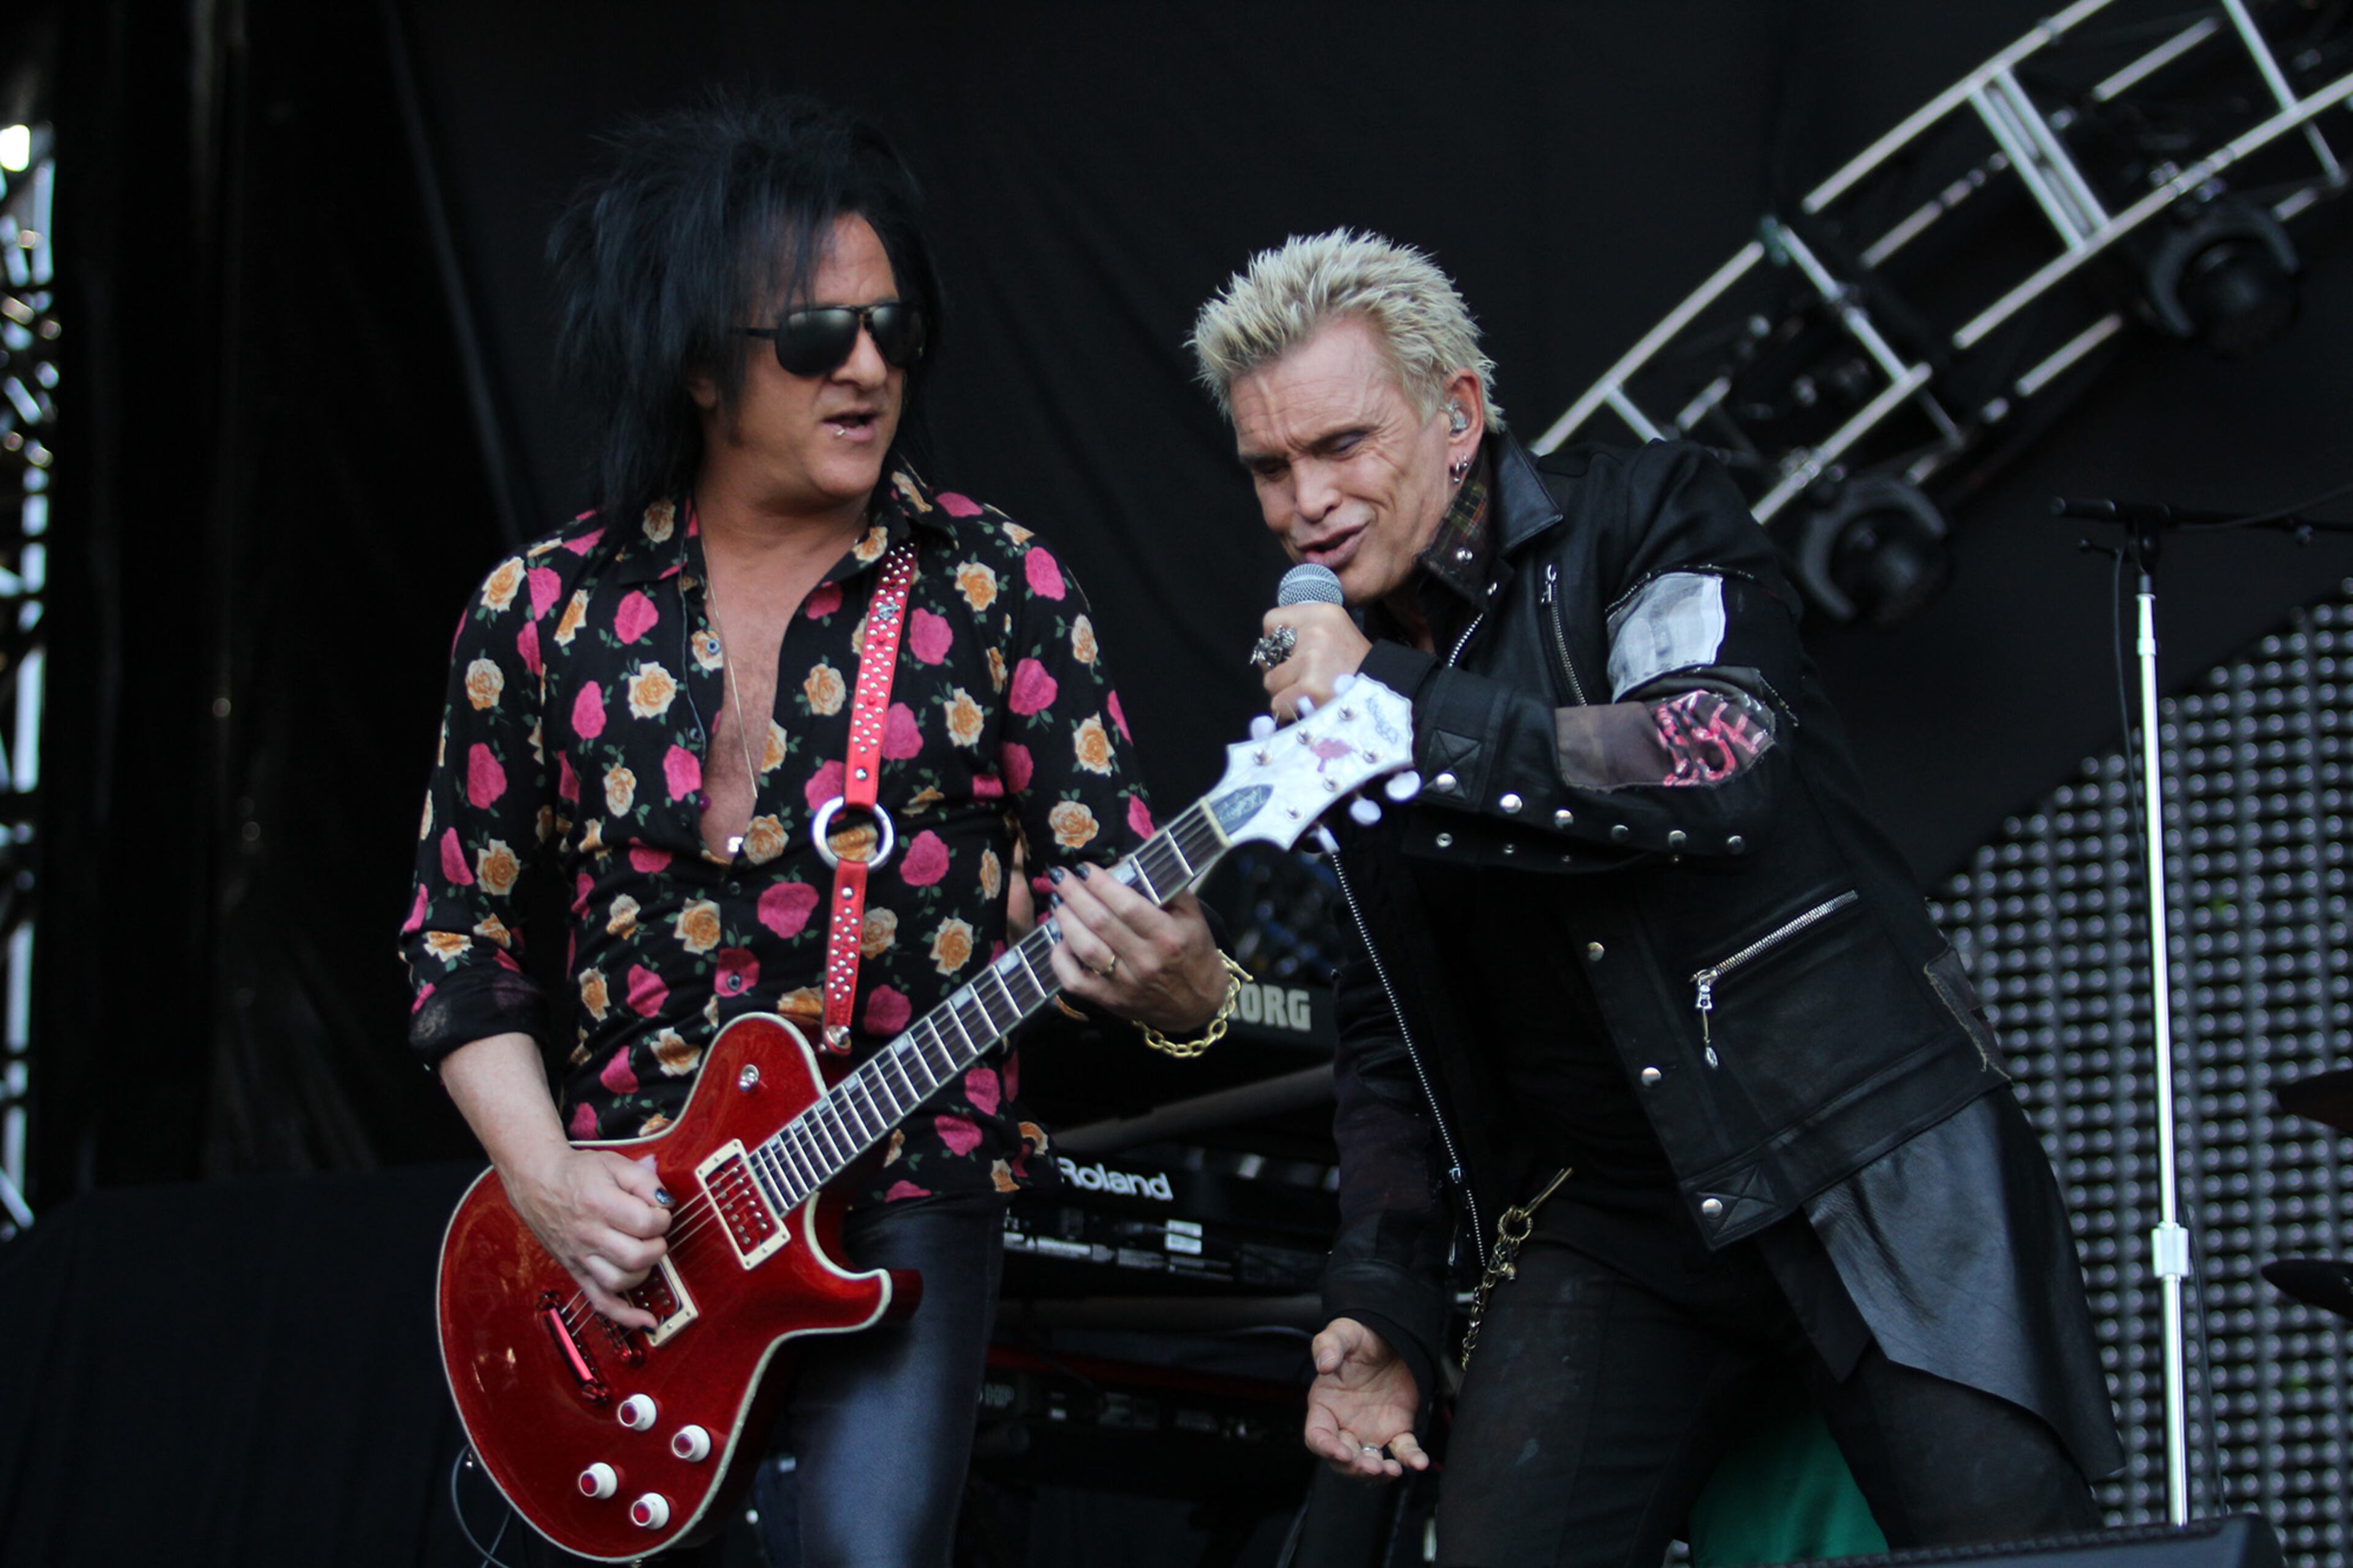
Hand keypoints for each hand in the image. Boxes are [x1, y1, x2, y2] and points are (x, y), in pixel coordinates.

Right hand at [502, 1146, 673, 1330]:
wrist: (537, 1182)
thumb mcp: (614, 1163)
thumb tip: (665, 1202)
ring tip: (644, 1252)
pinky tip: (646, 1320)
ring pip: (620, 1282)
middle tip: (654, 1232)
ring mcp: (579, 1257)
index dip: (663, 1217)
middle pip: (636, 1256)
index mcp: (598, 1204)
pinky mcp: (575, 1271)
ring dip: (644, 1271)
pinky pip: (599, 1302)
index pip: (646, 1223)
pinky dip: (624, 1316)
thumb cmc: (577, 1172)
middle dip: (657, 1245)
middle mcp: (587, 1235)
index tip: (659, 1211)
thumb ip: (644, 1180)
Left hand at [1038, 867, 1225, 1033]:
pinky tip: (1058, 940)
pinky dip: (1060, 959)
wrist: (1198, 1004)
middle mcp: (1145, 961)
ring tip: (1058, 902)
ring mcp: (1125, 984)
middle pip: (1100, 922)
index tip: (1083, 868)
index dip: (1100, 884)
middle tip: (1059, 876)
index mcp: (1168, 936)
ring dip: (1065, 921)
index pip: (1127, 905)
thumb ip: (1166, 889)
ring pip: (1085, 948)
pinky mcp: (1110, 1000)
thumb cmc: (1194, 954)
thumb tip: (1127, 864)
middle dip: (1074, 894)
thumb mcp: (1193, 916)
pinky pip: (1074, 981)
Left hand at [1262, 603, 1370, 721]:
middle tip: (1308, 680)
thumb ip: (1303, 636)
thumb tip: (1267, 657)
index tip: (1289, 656)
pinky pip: (1279, 703)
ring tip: (1312, 695)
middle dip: (1282, 673)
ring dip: (1286, 694)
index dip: (1276, 643)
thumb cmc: (1358, 669)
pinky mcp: (1311, 687)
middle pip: (1269, 655)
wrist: (1386, 693)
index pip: (1272, 620)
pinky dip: (1291, 711)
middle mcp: (1317, 630)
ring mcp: (1313, 659)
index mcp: (1324, 613)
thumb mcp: (1336, 635)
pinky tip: (1311, 708)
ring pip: (1271, 682)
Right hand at [1304, 1316, 1429, 1479]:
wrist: (1390, 1337)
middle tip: (1370, 1466)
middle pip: (1343, 1459)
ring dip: (1378, 1473)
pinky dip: (1411, 1459)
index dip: (1325, 1448)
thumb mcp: (1342, 1333)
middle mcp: (1345, 1424)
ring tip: (1391, 1471)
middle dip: (1354, 1468)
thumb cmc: (1359, 1337)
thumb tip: (1323, 1365)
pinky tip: (1419, 1462)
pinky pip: (1403, 1450)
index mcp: (1325, 1405)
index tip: (1340, 1452)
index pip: (1317, 1436)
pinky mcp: (1397, 1428)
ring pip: (1370, 1462)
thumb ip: (1328, 1345)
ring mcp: (1371, 1430)